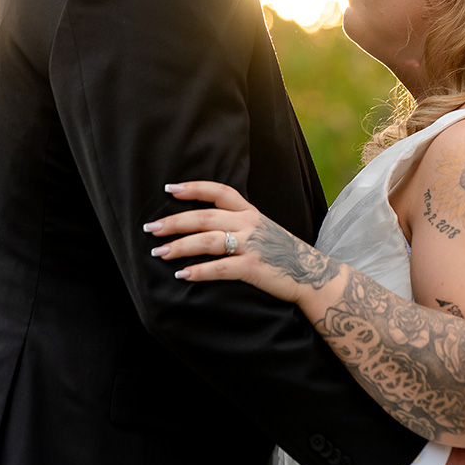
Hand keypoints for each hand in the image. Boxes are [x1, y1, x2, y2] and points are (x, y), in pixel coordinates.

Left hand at [144, 180, 336, 303]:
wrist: (313, 276)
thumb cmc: (282, 255)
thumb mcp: (262, 230)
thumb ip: (238, 224)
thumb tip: (204, 226)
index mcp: (250, 212)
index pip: (219, 192)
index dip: (194, 188)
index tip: (169, 189)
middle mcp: (250, 224)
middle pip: (204, 218)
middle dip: (174, 222)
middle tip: (151, 229)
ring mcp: (252, 245)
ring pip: (208, 241)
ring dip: (179, 247)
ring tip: (159, 253)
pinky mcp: (254, 267)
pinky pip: (220, 268)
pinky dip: (199, 272)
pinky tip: (181, 275)